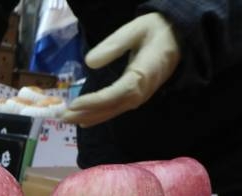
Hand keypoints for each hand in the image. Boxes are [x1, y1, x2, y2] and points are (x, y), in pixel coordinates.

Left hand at [62, 13, 179, 127]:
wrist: (179, 37)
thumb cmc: (156, 31)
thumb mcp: (135, 29)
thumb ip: (113, 45)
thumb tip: (89, 62)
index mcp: (143, 74)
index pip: (116, 94)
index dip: (95, 101)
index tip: (74, 104)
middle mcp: (142, 90)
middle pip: (112, 106)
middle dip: (86, 113)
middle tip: (62, 117)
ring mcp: (141, 95)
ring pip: (113, 110)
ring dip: (90, 116)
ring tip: (67, 120)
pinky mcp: (137, 95)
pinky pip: (117, 108)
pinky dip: (100, 114)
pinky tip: (85, 119)